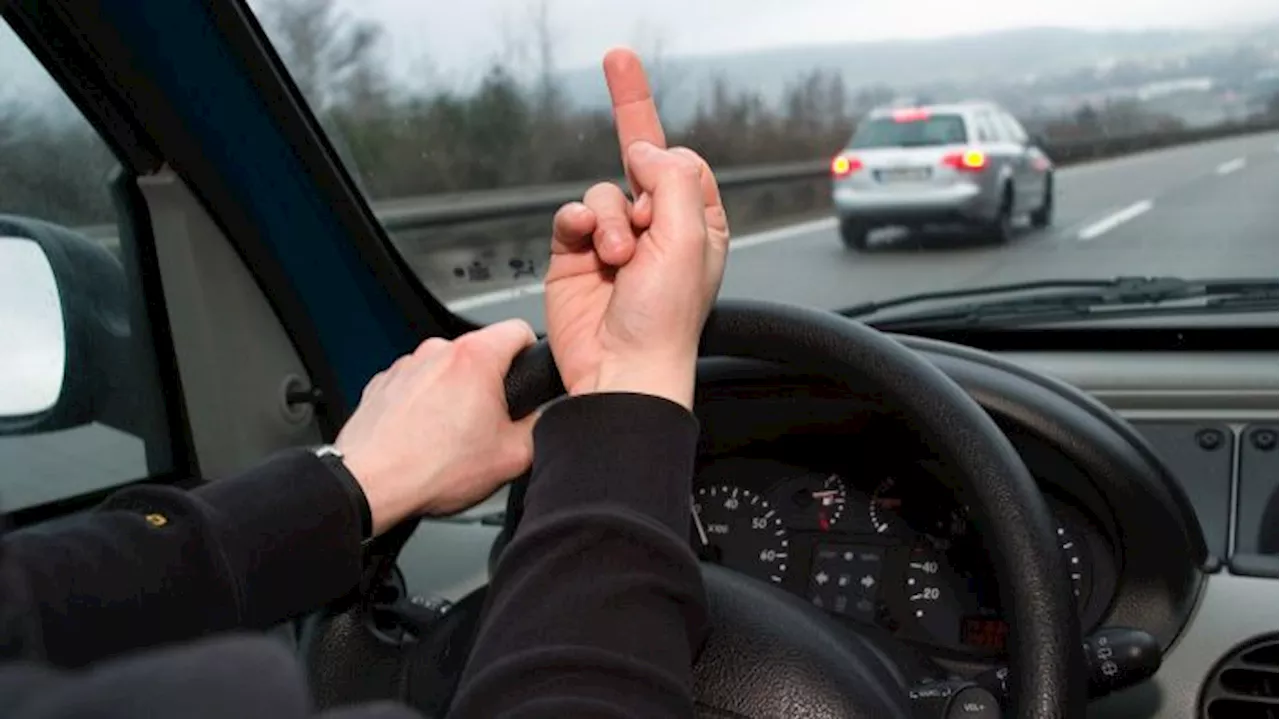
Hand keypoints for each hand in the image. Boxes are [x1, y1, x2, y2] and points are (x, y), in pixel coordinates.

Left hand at [334, 320, 536, 535]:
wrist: (370, 485)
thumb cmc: (430, 469)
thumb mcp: (514, 456)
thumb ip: (540, 427)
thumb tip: (544, 419)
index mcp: (474, 358)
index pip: (519, 329)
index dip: (531, 352)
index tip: (527, 373)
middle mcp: (437, 352)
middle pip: (481, 353)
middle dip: (490, 383)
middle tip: (489, 425)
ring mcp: (407, 365)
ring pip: (447, 370)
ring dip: (455, 394)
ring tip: (451, 436)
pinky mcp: (384, 383)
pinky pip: (417, 385)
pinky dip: (424, 404)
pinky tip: (424, 436)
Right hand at [544, 48, 729, 409]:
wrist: (619, 371)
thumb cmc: (665, 321)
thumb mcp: (689, 238)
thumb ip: (673, 179)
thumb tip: (647, 149)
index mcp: (697, 224)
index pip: (683, 162)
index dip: (666, 145)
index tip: (636, 99)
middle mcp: (657, 228)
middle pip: (639, 159)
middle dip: (631, 117)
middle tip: (618, 60)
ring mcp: (615, 241)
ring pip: (602, 190)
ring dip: (608, 217)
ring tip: (617, 256)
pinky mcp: (576, 255)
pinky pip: (571, 214)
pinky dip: (577, 223)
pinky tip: (587, 245)